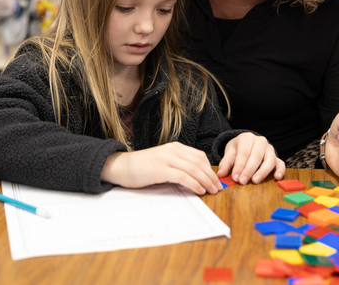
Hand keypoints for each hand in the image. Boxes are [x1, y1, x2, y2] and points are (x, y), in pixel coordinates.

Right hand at [101, 142, 222, 194]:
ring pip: (193, 169)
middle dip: (210, 176)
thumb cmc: (141, 168)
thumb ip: (177, 165)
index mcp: (174, 147)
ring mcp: (166, 158)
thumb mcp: (163, 162)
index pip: (199, 156)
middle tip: (217, 188)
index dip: (210, 169)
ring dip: (205, 181)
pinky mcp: (160, 169)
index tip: (215, 180)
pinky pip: (182, 176)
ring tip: (211, 190)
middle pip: (199, 163)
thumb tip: (195, 177)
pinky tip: (199, 190)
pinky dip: (193, 183)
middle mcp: (172, 150)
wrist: (120, 166)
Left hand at [217, 133, 285, 184]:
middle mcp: (260, 141)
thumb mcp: (230, 153)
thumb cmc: (238, 149)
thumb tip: (220, 175)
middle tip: (242, 181)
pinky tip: (277, 177)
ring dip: (263, 171)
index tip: (235, 177)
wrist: (247, 144)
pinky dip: (280, 170)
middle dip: (249, 170)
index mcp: (247, 138)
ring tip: (255, 181)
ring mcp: (269, 149)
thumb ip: (225, 163)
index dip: (239, 166)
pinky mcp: (276, 157)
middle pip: (256, 156)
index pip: (243, 153)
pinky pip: (281, 163)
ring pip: (269, 159)